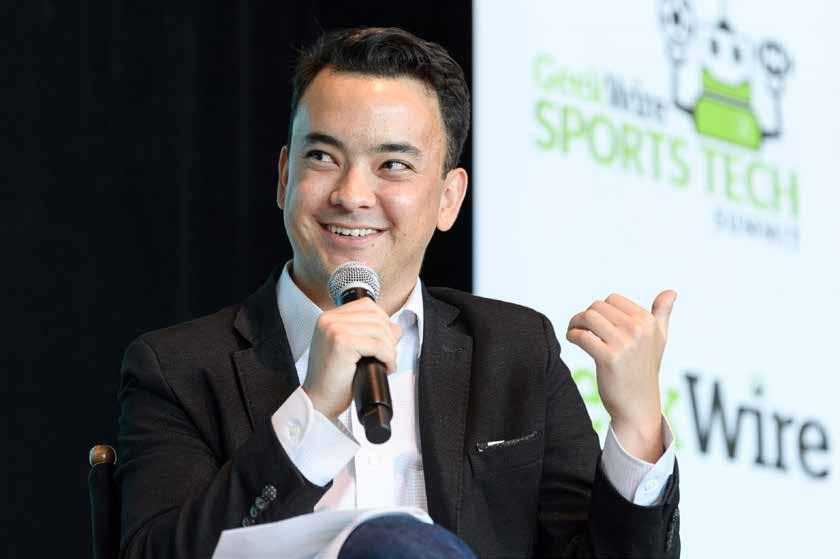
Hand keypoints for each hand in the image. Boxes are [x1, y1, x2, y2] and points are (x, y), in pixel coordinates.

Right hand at [304, 297, 401, 419]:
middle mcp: (329, 320)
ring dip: (390, 350)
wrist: (319, 401)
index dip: (382, 323)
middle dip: (389, 337)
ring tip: (386, 363)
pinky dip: (388, 357)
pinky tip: (385, 367)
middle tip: (387, 356)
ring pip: (380, 331)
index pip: (367, 306)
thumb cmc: (333, 379)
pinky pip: (378, 345)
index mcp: (329, 318)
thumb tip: (396, 328)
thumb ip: (369, 334)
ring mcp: (334, 329)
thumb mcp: (352, 349)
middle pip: (376, 316)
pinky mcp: (342, 343)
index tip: (383, 342)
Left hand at [566, 290, 676, 461]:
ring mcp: (624, 344)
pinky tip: (573, 339)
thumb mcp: (659, 339)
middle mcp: (638, 329)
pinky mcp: (609, 358)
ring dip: (575, 322)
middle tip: (580, 327)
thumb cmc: (645, 370)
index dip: (600, 309)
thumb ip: (662, 313)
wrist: (638, 405)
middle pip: (597, 306)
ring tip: (574, 331)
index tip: (595, 322)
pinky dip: (572, 335)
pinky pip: (582, 336)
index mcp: (648, 321)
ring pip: (588, 317)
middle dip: (585, 316)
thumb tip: (672, 291)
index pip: (613, 299)